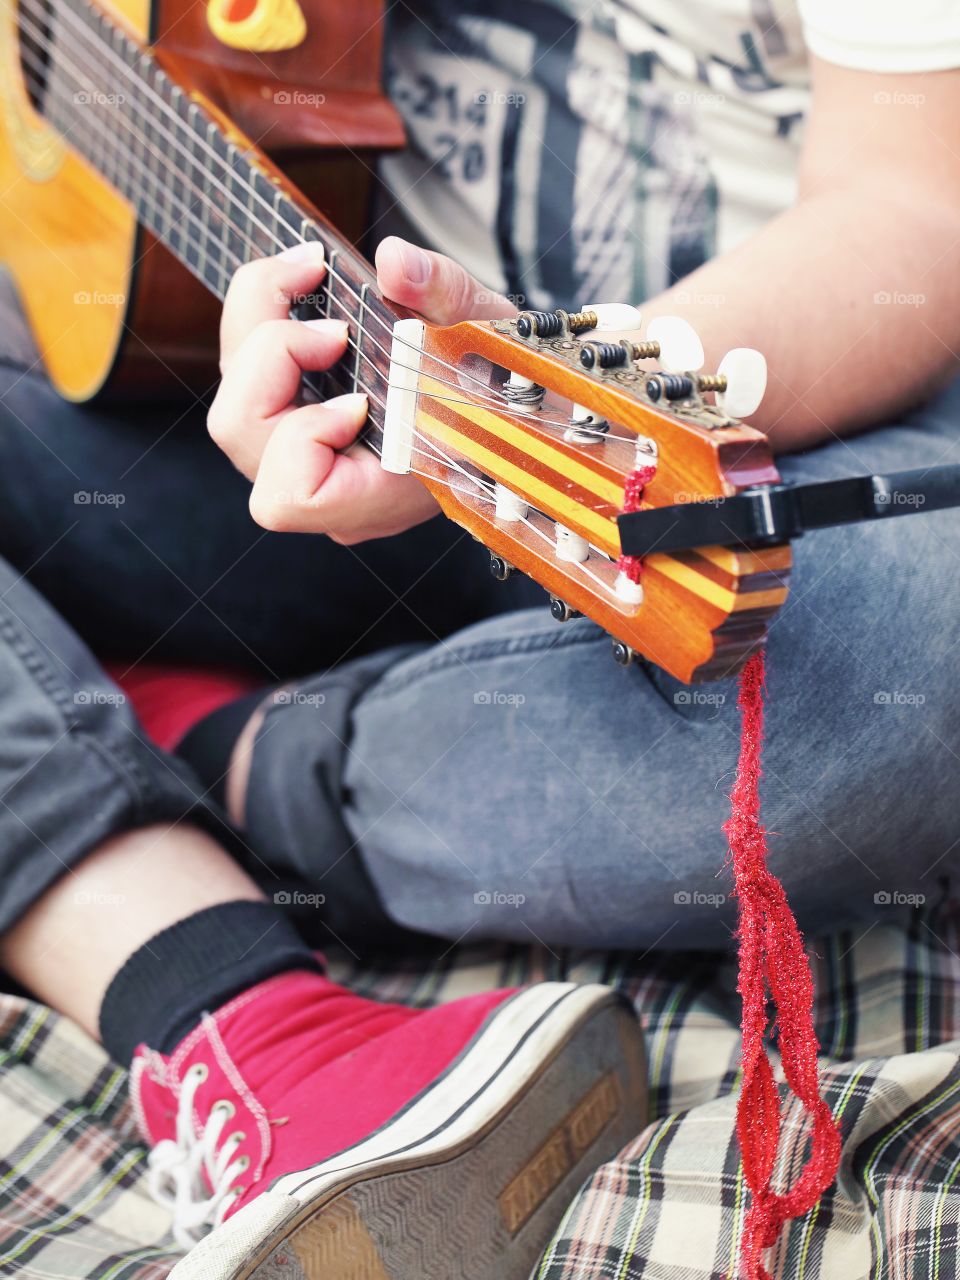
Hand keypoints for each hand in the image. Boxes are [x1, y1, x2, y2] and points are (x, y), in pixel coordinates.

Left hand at [207, 237, 517, 542]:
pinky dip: (265, 330)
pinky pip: (249, 385)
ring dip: (260, 333)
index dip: (306, 437)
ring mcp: (309, 461)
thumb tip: (395, 263)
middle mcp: (332, 490)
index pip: (291, 495)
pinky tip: (307, 290)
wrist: (510, 401)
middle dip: (270, 358)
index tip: (359, 397)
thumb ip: (444, 296)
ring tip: (308, 279)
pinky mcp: (297, 426)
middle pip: (241, 435)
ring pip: (233, 406)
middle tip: (331, 317)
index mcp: (380, 496)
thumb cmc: (505, 384)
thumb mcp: (490, 333)